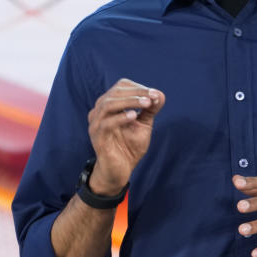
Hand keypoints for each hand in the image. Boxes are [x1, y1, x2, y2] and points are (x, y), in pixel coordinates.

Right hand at [87, 79, 164, 193]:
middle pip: (114, 93)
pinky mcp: (97, 138)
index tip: (155, 94)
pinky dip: (121, 117)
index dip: (138, 87)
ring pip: (108, 104)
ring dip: (130, 101)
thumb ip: (150, 110)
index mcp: (109, 105)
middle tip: (153, 97)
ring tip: (146, 104)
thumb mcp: (144, 125)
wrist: (120, 170)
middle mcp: (99, 112)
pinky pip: (106, 124)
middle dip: (136, 93)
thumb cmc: (130, 146)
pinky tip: (134, 116)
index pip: (121, 86)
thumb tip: (160, 95)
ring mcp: (96, 124)